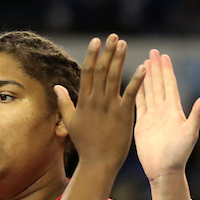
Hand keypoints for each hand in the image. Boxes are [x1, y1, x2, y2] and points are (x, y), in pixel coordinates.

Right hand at [54, 35, 145, 178]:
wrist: (97, 163)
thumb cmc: (85, 145)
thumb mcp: (70, 122)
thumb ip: (64, 103)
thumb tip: (57, 86)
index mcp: (84, 101)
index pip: (88, 72)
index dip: (92, 55)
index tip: (96, 40)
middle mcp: (96, 101)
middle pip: (101, 70)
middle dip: (107, 52)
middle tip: (113, 36)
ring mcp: (109, 107)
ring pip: (114, 77)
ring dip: (119, 59)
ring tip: (124, 43)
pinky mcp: (123, 115)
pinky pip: (130, 93)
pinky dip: (136, 80)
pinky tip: (143, 67)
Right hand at [134, 50, 199, 181]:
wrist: (164, 170)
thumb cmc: (179, 154)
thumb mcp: (190, 133)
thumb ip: (196, 113)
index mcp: (174, 110)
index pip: (170, 85)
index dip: (167, 70)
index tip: (164, 55)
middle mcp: (163, 111)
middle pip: (159, 84)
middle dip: (156, 68)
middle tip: (153, 52)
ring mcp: (152, 117)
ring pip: (149, 91)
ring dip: (147, 77)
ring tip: (144, 62)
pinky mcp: (141, 124)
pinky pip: (138, 104)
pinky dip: (136, 92)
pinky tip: (134, 82)